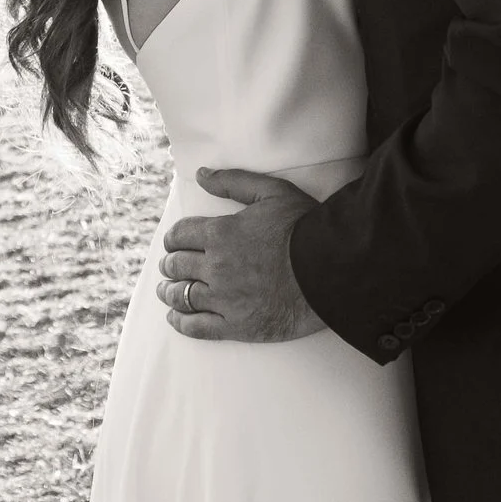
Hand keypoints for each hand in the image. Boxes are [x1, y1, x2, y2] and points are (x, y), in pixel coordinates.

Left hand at [159, 169, 326, 340]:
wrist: (331, 271)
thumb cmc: (305, 228)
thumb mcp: (272, 192)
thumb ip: (233, 182)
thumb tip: (201, 174)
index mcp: (220, 233)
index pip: (179, 235)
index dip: (173, 239)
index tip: (175, 243)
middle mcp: (216, 267)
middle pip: (176, 266)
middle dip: (170, 265)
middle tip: (171, 267)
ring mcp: (224, 299)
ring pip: (181, 297)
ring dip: (170, 292)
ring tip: (168, 292)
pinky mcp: (236, 325)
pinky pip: (196, 327)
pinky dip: (181, 322)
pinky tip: (176, 318)